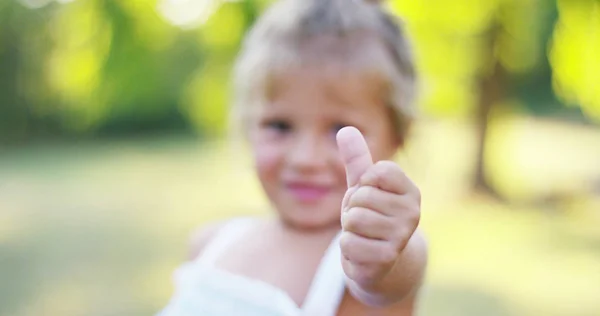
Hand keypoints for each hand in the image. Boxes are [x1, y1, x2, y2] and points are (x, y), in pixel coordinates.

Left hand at [336, 126, 420, 287]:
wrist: (379, 263)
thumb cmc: (372, 217)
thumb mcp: (364, 187)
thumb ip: (357, 159)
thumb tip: (345, 128)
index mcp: (410, 191)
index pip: (378, 170)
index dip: (364, 183)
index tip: (370, 195)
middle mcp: (412, 213)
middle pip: (361, 196)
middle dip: (352, 209)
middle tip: (364, 221)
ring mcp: (401, 237)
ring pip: (354, 219)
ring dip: (349, 229)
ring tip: (362, 235)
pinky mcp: (386, 258)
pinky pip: (348, 242)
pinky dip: (347, 248)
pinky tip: (361, 252)